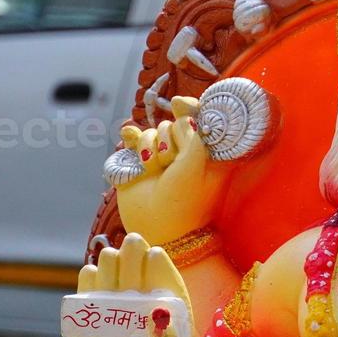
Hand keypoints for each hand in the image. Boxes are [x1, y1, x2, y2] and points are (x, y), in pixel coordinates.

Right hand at [67, 233, 195, 336]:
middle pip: (137, 276)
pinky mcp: (89, 327)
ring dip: (111, 266)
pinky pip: (87, 300)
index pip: (164, 284)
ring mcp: (114, 316)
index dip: (159, 268)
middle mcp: (140, 310)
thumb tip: (160, 317)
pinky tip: (91, 272)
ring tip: (112, 255)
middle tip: (133, 242)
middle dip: (134, 258)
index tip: (155, 255)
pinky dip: (88, 285)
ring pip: (111, 282)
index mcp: (167, 316)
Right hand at [114, 97, 228, 245]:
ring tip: (153, 172)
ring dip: (149, 148)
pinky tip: (130, 141)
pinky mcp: (140, 164)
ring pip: (152, 132)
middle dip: (168, 141)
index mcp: (207, 154)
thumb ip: (193, 134)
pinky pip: (134, 138)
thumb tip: (182, 111)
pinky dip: (131, 137)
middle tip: (170, 164)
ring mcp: (162, 158)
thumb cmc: (184, 202)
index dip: (190, 108)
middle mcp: (185, 153)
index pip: (201, 119)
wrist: (157, 230)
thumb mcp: (196, 166)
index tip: (181, 106)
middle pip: (172, 124)